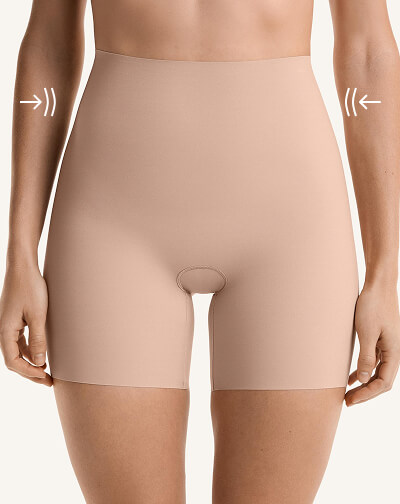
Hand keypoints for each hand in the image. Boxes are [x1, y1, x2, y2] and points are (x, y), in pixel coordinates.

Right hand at [0, 262, 51, 385]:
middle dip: (30, 372)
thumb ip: (38, 339)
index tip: (45, 376)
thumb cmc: (30, 287)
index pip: (13, 362)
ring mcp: (8, 324)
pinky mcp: (15, 318)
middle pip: (14, 359)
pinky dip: (29, 350)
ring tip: (46, 371)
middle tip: (48, 381)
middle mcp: (3, 330)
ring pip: (17, 351)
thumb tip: (39, 362)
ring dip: (30, 362)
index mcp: (5, 331)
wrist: (23, 266)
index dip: (28, 372)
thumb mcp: (38, 315)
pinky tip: (41, 354)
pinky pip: (20, 341)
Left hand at [345, 283, 399, 405]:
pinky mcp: (379, 339)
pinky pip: (373, 361)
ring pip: (376, 372)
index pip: (383, 383)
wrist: (378, 285)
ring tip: (348, 394)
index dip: (367, 394)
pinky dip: (363, 371)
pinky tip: (352, 377)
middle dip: (365, 393)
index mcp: (394, 352)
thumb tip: (364, 380)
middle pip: (381, 381)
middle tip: (347, 402)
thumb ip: (366, 356)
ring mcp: (387, 346)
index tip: (350, 400)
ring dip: (363, 384)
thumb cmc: (373, 305)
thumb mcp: (367, 332)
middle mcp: (393, 351)